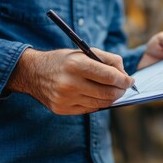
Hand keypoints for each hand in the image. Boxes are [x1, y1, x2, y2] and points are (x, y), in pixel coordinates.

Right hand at [6, 48, 133, 114]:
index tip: (130, 80)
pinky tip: (96, 95)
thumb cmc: (65, 60)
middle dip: (120, 90)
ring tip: (112, 90)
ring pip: (101, 104)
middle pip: (107, 93)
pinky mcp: (62, 109)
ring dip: (111, 98)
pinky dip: (98, 103)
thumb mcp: (85, 52)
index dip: (124, 80)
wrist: (33, 72)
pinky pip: (90, 110)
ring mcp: (65, 99)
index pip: (109, 77)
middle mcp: (69, 83)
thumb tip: (125, 76)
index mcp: (76, 64)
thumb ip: (108, 59)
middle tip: (123, 86)